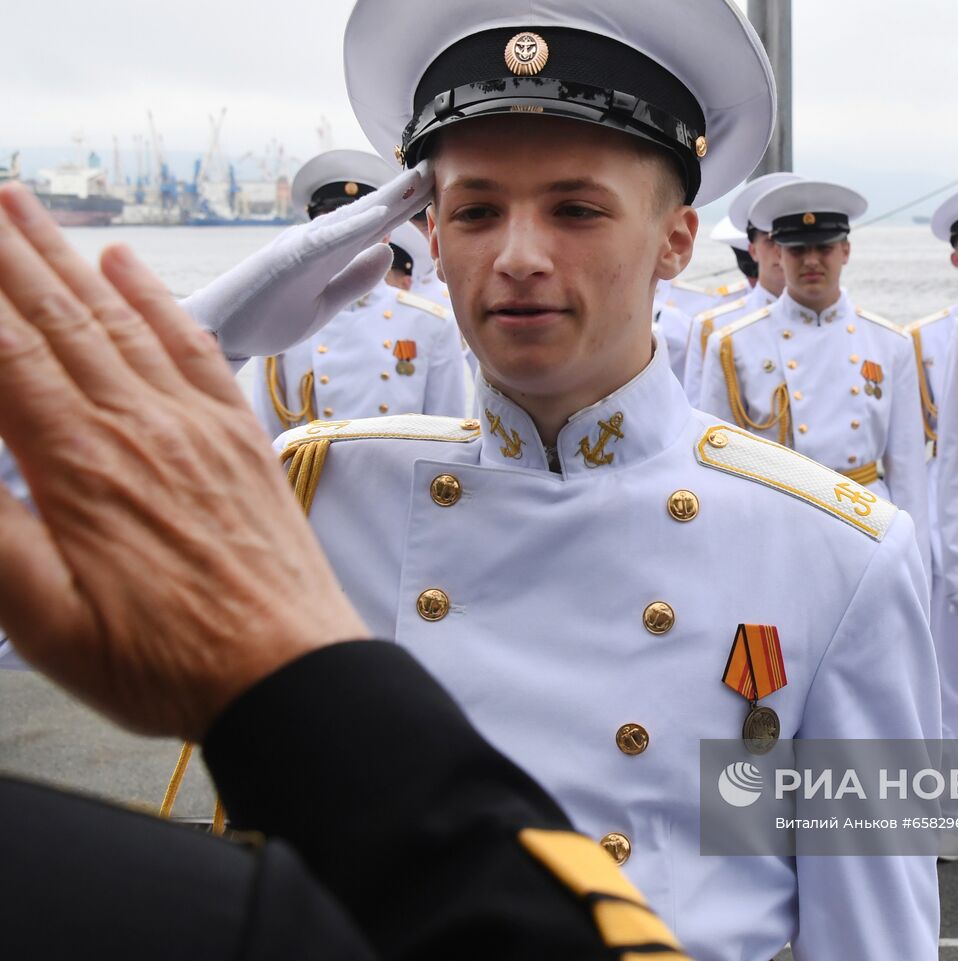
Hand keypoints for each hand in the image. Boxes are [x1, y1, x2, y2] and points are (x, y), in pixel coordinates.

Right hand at [0, 184, 366, 739]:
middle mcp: (136, 426)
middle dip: (5, 253)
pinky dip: (153, 300)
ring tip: (25, 207)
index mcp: (78, 466)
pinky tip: (127, 266)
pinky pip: (192, 347)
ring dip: (65, 258)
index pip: (1, 356)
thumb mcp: (46, 622)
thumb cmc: (165, 662)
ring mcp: (194, 424)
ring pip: (116, 320)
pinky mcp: (237, 436)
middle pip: (55, 319)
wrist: (290, 672)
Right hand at [183, 161, 432, 361]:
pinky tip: (379, 219)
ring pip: (351, 219)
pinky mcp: (287, 259)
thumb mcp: (326, 303)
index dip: (405, 206)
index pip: (375, 225)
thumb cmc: (267, 317)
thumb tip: (387, 251)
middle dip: (403, 192)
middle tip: (436, 167)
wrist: (220, 333)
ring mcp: (301, 246)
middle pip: (369, 213)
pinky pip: (325, 242)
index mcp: (329, 252)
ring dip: (385, 200)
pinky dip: (352, 229)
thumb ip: (355, 279)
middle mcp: (317, 240)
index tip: (435, 188)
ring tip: (416, 181)